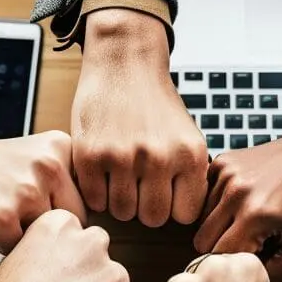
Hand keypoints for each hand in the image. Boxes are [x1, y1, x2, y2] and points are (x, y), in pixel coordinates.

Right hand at [0, 119, 86, 252]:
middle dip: (50, 229)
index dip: (63, 212)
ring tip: (5, 215)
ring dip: (26, 238)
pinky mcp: (2, 215)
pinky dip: (4, 244)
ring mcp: (27, 191)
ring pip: (47, 239)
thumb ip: (67, 181)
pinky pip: (18, 249)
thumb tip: (94, 232)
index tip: (43, 206)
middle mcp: (49, 166)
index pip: (86, 200)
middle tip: (22, 216)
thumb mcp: (37, 156)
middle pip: (72, 223)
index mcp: (61, 148)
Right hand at [73, 9, 207, 226]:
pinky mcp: (91, 154)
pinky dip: (96, 191)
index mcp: (190, 155)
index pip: (184, 215)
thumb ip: (189, 176)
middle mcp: (160, 158)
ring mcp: (123, 157)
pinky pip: (95, 200)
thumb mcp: (188, 137)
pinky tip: (102, 170)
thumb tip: (185, 218)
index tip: (163, 193)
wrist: (124, 62)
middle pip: (152, 218)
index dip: (171, 207)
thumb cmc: (156, 104)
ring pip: (122, 213)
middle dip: (144, 206)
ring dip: (118, 199)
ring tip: (119, 174)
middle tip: (137, 184)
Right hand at [194, 120, 281, 281]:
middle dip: (223, 246)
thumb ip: (271, 278)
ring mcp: (226, 174)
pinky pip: (206, 196)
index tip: (256, 256)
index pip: (219, 258)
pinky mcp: (222, 161)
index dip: (236, 263)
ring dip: (221, 224)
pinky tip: (244, 201)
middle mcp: (235, 192)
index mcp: (255, 216)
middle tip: (251, 241)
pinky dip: (220, 203)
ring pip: (201, 219)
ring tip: (251, 218)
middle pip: (202, 241)